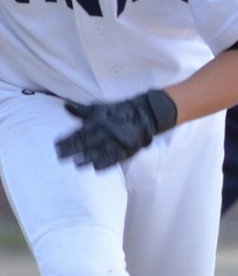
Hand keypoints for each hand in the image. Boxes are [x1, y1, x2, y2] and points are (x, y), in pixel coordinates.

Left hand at [56, 90, 177, 169]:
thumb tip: (65, 106)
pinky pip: (115, 159)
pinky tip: (96, 169)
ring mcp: (115, 142)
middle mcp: (104, 133)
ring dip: (86, 159)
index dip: (67, 140)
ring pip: (98, 152)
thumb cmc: (118, 112)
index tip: (56, 145)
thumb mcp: (99, 108)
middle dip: (72, 150)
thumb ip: (81, 111)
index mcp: (97, 122)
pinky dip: (105, 164)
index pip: (78, 133)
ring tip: (76, 164)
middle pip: (85, 143)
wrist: (143, 115)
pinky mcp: (126, 150)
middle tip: (60, 157)